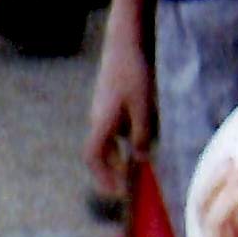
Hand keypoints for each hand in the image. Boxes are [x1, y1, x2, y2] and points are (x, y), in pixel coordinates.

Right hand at [85, 34, 155, 211]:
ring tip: (135, 165)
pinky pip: (115, 126)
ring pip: (109, 138)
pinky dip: (124, 137)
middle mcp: (97, 118)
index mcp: (101, 122)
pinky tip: (140, 137)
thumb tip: (141, 159)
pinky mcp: (111, 100)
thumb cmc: (135, 74)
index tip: (115, 193)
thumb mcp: (143, 107)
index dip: (102, 177)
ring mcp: (102, 108)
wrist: (125, 42)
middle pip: (100, 151)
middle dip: (111, 170)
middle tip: (125, 186)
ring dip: (119, 154)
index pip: (93, 157)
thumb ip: (141, 134)